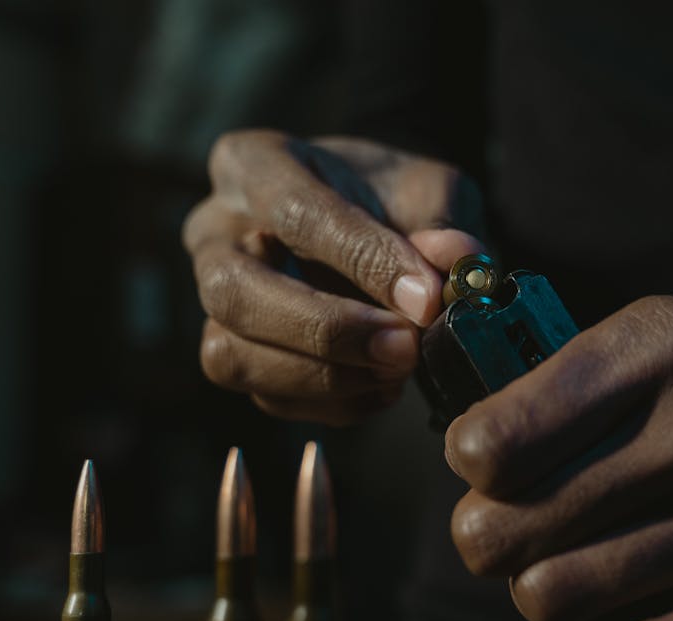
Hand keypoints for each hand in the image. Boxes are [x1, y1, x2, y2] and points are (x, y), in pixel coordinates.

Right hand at [183, 130, 483, 424]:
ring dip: (324, 378)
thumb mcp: (428, 189)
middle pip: (233, 291)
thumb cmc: (391, 198)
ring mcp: (215, 301)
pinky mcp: (233, 356)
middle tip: (403, 347)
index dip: (362, 260)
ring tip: (398, 370)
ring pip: (232, 356)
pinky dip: (334, 404)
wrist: (379, 224)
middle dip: (324, 330)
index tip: (425, 298)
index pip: (293, 212)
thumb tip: (457, 261)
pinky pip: (267, 397)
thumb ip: (441, 223)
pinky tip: (384, 388)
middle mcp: (215, 232)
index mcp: (253, 164)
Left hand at [444, 283, 672, 620]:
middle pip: (512, 531)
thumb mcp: (666, 330)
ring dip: (546, 601)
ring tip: (567, 582)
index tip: (492, 474)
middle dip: (490, 544)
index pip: (496, 442)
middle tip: (514, 538)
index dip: (472, 470)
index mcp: (660, 347)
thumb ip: (571, 383)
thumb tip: (473, 462)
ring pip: (564, 598)